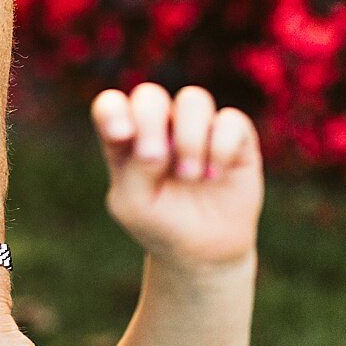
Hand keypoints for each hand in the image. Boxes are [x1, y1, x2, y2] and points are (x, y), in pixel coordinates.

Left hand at [92, 83, 263, 266]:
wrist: (203, 250)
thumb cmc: (160, 224)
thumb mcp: (135, 205)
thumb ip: (134, 170)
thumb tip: (160, 147)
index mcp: (127, 139)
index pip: (111, 105)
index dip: (112, 111)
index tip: (121, 136)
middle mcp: (161, 126)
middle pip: (149, 95)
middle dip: (150, 122)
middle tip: (154, 159)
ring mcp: (197, 127)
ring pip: (193, 99)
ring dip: (189, 139)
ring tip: (190, 176)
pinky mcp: (234, 134)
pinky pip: (230, 120)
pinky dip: (221, 148)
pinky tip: (215, 176)